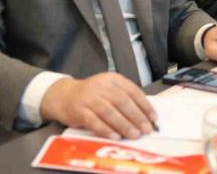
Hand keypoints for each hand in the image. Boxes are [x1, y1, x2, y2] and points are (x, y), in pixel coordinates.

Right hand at [40, 73, 155, 140]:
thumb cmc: (92, 95)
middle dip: (137, 117)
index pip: (133, 91)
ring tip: (134, 135)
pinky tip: (116, 137)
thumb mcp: (109, 89)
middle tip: (146, 129)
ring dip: (124, 125)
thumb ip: (125, 98)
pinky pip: (94, 121)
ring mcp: (89, 98)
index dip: (145, 105)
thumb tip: (145, 115)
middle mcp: (102, 86)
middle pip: (122, 101)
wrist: (63, 95)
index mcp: (113, 79)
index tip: (153, 118)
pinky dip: (106, 130)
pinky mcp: (79, 110)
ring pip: (110, 112)